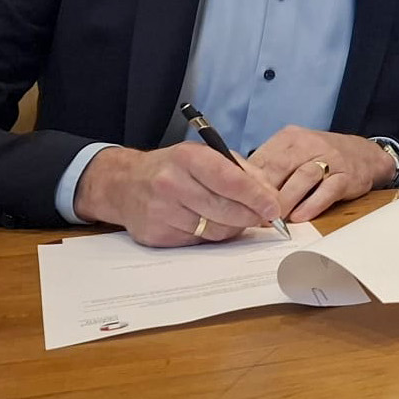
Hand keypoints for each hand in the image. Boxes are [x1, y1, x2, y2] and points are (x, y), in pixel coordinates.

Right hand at [72, 143, 284, 247]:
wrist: (124, 184)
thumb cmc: (173, 168)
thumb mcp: (204, 156)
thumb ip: (240, 171)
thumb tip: (270, 195)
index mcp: (188, 158)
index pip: (230, 180)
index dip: (256, 197)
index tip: (274, 208)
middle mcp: (171, 183)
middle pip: (225, 210)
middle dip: (251, 217)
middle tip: (263, 218)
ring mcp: (161, 211)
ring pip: (214, 231)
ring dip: (233, 228)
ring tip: (236, 219)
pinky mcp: (156, 235)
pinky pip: (197, 242)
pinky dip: (210, 236)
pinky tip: (209, 224)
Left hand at [245, 126, 396, 222]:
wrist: (365, 154)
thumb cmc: (320, 157)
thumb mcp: (293, 153)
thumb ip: (270, 168)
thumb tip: (238, 192)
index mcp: (289, 138)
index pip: (262, 158)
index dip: (249, 183)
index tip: (239, 202)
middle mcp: (309, 143)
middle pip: (280, 167)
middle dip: (264, 194)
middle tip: (253, 215)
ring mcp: (330, 158)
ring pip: (302, 178)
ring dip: (286, 201)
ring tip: (274, 220)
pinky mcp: (346, 175)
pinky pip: (327, 190)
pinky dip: (312, 204)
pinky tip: (300, 217)